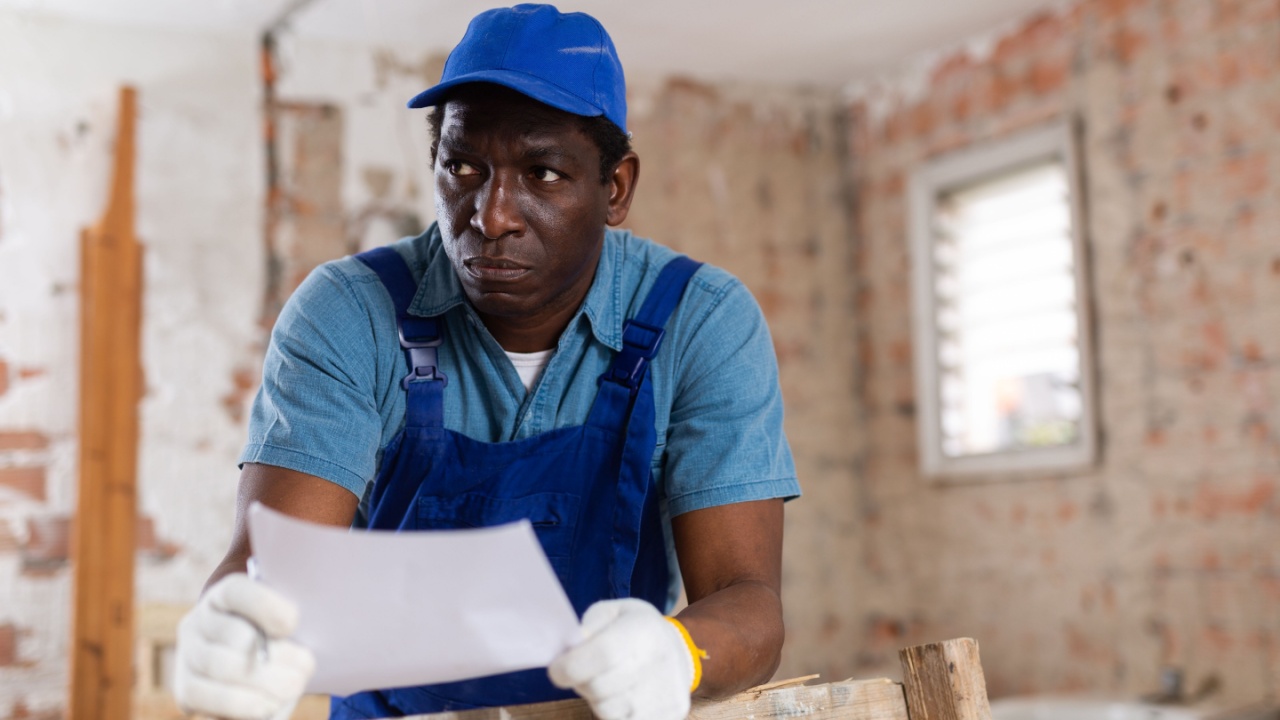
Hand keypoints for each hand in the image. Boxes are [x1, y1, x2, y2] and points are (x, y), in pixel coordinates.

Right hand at [174, 573, 315, 719]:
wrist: (249, 668)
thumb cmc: (276, 639)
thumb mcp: (283, 624)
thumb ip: (285, 624)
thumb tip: (288, 631)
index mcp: (223, 596)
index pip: (237, 591)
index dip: (265, 605)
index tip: (294, 623)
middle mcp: (198, 622)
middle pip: (234, 636)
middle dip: (276, 655)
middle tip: (306, 667)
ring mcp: (188, 656)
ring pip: (220, 667)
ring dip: (264, 681)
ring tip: (294, 686)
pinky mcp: (186, 689)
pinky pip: (209, 698)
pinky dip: (244, 704)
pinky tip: (269, 705)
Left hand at [549, 599, 693, 719]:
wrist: (680, 650)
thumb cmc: (636, 630)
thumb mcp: (613, 613)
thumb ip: (588, 627)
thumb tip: (570, 650)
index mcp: (643, 630)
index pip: (602, 654)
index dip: (571, 666)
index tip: (557, 670)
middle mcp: (659, 662)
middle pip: (600, 688)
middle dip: (582, 684)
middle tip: (585, 674)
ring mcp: (667, 694)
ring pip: (609, 713)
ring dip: (598, 701)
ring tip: (608, 684)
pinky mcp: (671, 716)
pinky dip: (616, 715)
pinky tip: (622, 699)